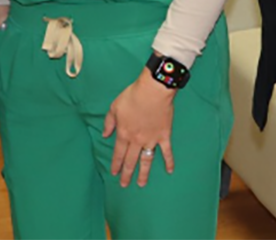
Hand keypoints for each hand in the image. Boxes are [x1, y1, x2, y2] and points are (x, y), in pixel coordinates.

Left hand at [103, 71, 176, 186]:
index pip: (118, 153)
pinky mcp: (164, 136)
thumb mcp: (114, 107)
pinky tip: (170, 171)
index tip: (114, 173)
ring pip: (146, 160)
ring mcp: (151, 139)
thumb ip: (109, 123)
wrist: (153, 90)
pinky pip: (166, 152)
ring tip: (141, 184)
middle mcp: (136, 140)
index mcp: (123, 133)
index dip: (115, 164)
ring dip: (143, 173)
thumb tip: (105, 135)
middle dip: (126, 174)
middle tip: (124, 184)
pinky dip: (169, 162)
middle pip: (131, 161)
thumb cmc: (133, 96)